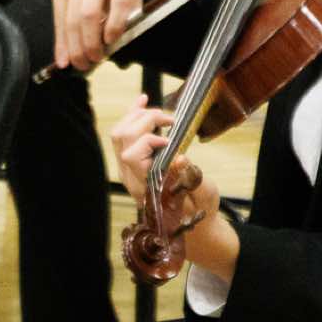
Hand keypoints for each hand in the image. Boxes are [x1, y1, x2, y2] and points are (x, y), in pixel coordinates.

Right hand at [52, 0, 147, 70]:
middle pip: (89, 14)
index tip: (112, 42)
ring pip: (72, 20)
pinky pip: (59, 19)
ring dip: (75, 47)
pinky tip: (63, 58)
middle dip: (91, 43)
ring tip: (82, 63)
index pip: (119, 0)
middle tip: (95, 60)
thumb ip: (129, 14)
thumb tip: (114, 47)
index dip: (116, 24)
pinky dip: (61, 43)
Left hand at [110, 96, 237, 279]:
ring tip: (159, 110)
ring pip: (119, 134)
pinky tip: (143, 100)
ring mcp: (128, 169)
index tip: (171, 140)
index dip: (148, 141)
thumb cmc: (198, 209)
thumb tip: (180, 157)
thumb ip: (192, 179)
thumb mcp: (203, 195)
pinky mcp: (132, 161)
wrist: (190, 220)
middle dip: (145, 120)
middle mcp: (131, 177)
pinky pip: (124, 134)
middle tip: (170, 120)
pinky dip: (132, 116)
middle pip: (123, 138)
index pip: (132, 156)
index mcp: (145, 187)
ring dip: (137, 115)